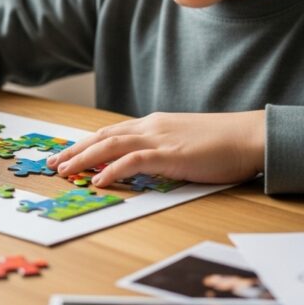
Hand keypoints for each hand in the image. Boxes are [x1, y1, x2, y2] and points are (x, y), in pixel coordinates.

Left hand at [45, 111, 264, 186]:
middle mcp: (151, 127)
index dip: (86, 144)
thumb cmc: (223, 144)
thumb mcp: (184, 144)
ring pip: (111, 144)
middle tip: (54, 164)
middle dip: (75, 150)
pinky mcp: (171, 153)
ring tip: (65, 171)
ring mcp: (160, 138)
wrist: (249, 136)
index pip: (111, 132)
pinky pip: (134, 160)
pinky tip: (98, 180)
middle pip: (103, 136)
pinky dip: (112, 169)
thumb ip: (162, 151)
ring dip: (84, 158)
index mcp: (154, 125)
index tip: (67, 155)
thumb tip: (144, 166)